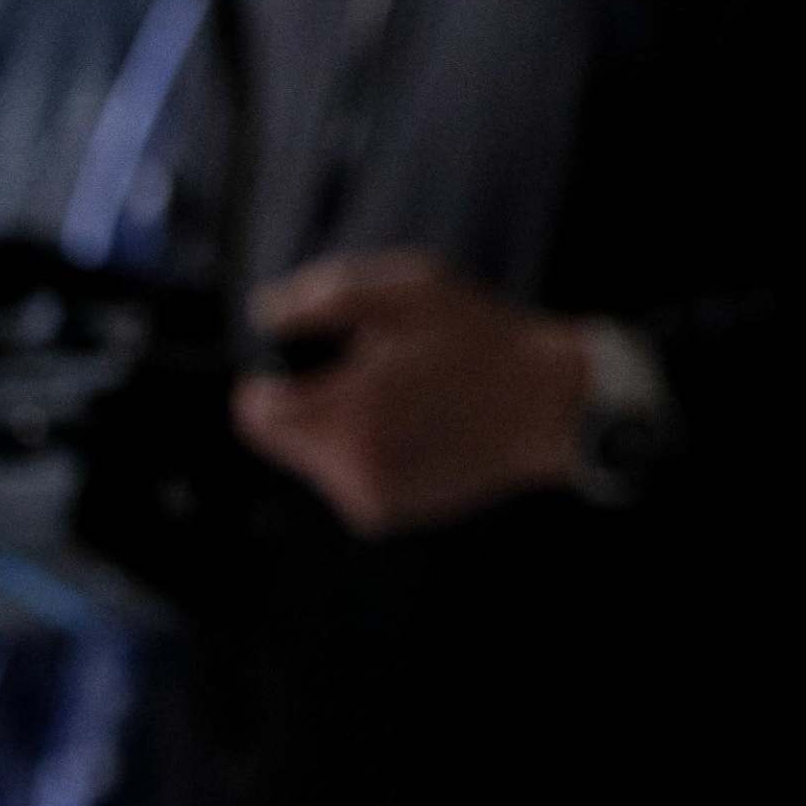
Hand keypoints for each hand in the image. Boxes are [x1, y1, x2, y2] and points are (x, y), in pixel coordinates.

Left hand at [235, 251, 590, 536]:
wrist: (549, 407)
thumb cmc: (483, 342)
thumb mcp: (409, 290)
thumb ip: (324, 297)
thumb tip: (266, 317)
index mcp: (350, 414)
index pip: (255, 411)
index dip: (271, 377)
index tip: (311, 360)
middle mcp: (354, 469)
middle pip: (282, 436)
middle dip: (310, 401)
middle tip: (371, 373)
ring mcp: (372, 499)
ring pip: (314, 457)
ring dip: (338, 426)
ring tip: (401, 397)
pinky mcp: (390, 515)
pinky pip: (347, 476)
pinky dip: (365, 450)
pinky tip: (415, 425)